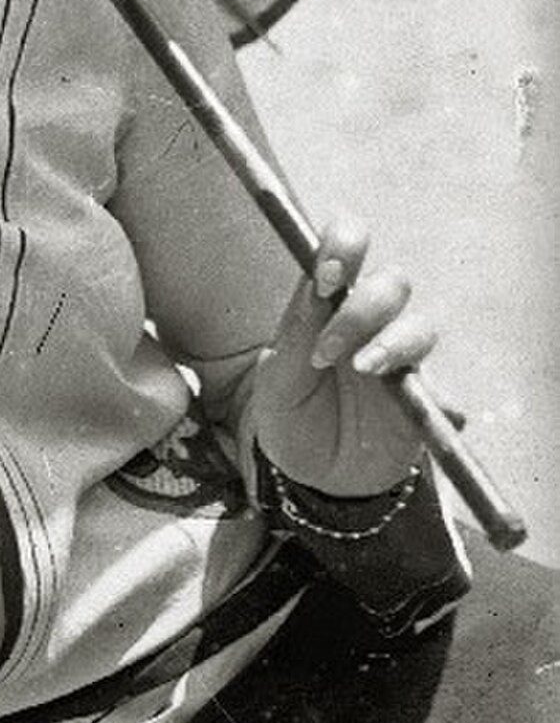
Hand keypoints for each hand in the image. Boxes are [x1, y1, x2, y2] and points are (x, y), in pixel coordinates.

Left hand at [250, 214, 435, 498]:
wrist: (312, 475)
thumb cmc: (290, 415)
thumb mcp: (275, 383)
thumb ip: (293, 336)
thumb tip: (316, 289)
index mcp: (329, 306)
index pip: (348, 249)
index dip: (345, 246)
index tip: (327, 276)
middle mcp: (371, 324)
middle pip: (393, 283)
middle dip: (364, 308)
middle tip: (326, 351)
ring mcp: (402, 360)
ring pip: (422, 326)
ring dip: (394, 343)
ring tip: (363, 370)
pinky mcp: (426, 402)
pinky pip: (447, 394)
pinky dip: (440, 403)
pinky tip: (421, 415)